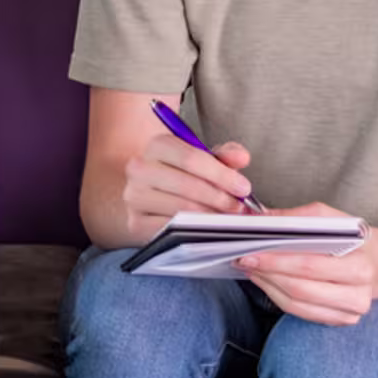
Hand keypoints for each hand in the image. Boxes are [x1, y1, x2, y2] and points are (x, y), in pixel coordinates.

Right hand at [120, 134, 256, 234]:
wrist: (151, 195)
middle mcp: (140, 167)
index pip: (192, 158)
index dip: (221, 174)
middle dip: (219, 199)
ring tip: (228, 220)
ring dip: (209, 217)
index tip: (243, 188)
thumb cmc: (183, 175)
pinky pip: (168, 230)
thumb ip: (225, 156)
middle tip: (239, 209)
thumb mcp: (204, 161)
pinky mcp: (134, 222)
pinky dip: (192, 233)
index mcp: (158, 145)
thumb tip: (241, 157)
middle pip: (186, 185)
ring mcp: (134, 196)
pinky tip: (207, 232)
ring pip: (179, 209)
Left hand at [236, 202, 377, 326]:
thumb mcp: (332, 218)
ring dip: (268, 286)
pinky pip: (302, 313)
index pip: (310, 265)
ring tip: (251, 269)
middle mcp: (358, 294)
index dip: (276, 260)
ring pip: (297, 304)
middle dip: (267, 273)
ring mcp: (350, 312)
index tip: (251, 251)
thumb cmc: (354, 239)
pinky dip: (278, 297)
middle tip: (244, 259)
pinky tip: (266, 282)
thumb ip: (298, 218)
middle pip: (300, 288)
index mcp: (360, 265)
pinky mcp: (341, 321)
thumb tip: (262, 220)